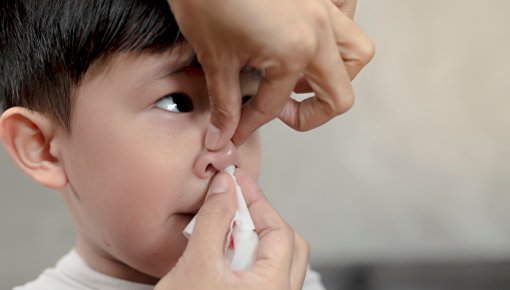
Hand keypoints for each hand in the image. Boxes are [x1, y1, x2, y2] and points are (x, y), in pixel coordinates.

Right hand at [155, 170, 308, 289]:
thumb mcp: (197, 267)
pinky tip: (221, 251)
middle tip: (233, 200)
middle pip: (285, 244)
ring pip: (272, 259)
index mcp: (274, 287)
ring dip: (250, 236)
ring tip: (222, 224)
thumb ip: (214, 222)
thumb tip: (226, 186)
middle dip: (260, 217)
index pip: (280, 230)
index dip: (258, 200)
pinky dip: (243, 254)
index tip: (237, 180)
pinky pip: (258, 273)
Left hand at [168, 0, 374, 149]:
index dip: (250, 124)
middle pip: (338, 94)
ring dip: (335, 75)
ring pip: (356, 53)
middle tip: (281, 112)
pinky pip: (346, 14)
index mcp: (295, 50)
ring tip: (301, 78)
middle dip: (311, 114)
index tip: (235, 131)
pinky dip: (336, 34)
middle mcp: (319, 30)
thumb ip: (225, 102)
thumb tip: (222, 134)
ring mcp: (323, 7)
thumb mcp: (214, 55)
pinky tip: (310, 39)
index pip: (274, 106)